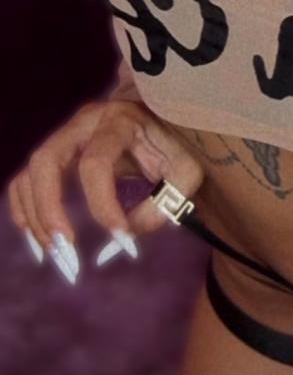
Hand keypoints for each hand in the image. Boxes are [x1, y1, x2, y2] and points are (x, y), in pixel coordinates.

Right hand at [5, 98, 204, 283]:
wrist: (163, 122)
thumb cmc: (175, 147)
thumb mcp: (185, 173)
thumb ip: (162, 205)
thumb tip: (124, 238)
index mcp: (119, 120)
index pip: (95, 163)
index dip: (102, 205)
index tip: (121, 238)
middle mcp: (85, 122)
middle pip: (46, 160)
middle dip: (49, 209)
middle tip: (66, 249)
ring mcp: (66, 136)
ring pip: (30, 174)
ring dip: (34, 217)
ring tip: (55, 254)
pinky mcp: (58, 153)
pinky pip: (26, 182)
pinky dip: (25, 212)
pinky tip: (42, 242)